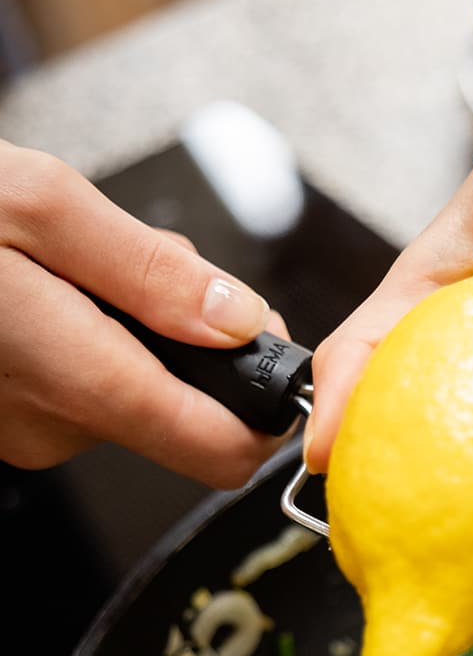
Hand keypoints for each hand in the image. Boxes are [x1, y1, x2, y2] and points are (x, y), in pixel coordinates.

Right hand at [0, 141, 283, 485]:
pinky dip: (80, 337)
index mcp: (75, 379)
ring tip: (60, 267)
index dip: (261, 403)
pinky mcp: (2, 420)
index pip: (220, 451)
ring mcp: (20, 432)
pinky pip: (77, 386)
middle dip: (182, 338)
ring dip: (126, 329)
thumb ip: (151, 270)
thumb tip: (239, 321)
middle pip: (181, 410)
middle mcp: (52, 429)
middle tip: (127, 263)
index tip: (264, 348)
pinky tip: (33, 292)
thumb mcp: (36, 204)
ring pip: (129, 392)